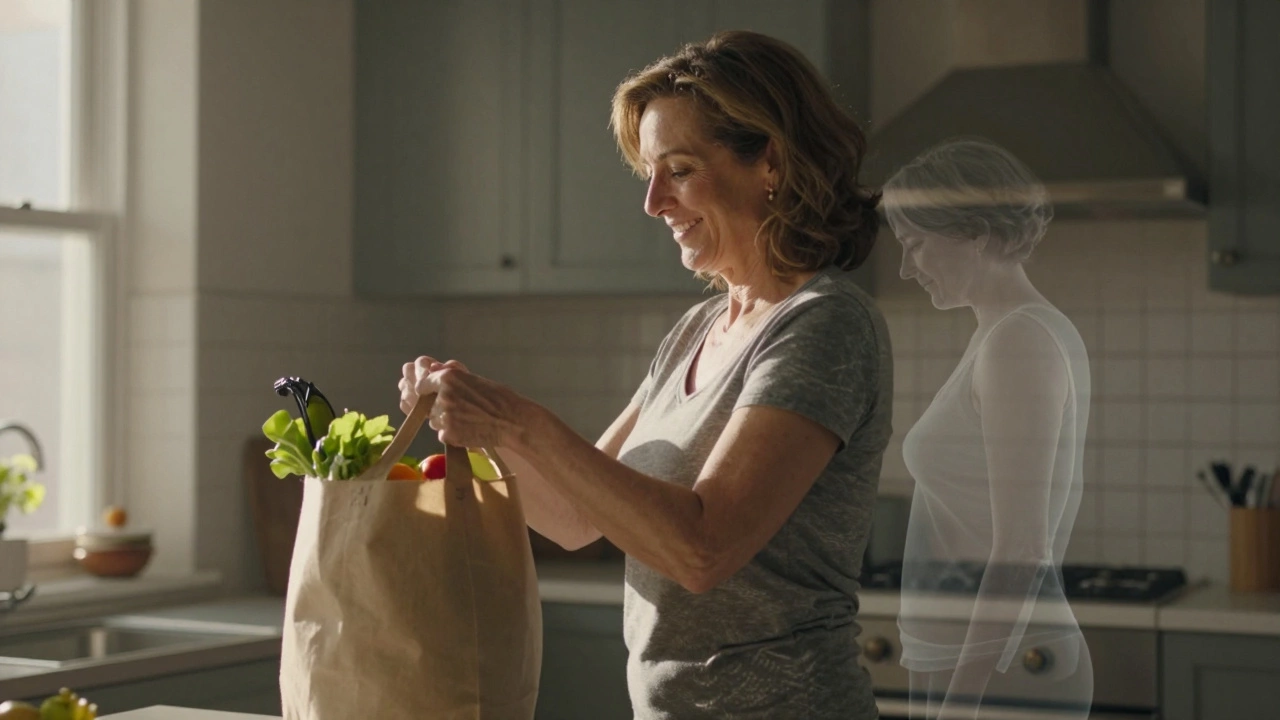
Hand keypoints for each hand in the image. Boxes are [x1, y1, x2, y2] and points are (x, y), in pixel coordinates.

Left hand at [399, 356, 528, 447]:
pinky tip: (468, 430)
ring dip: (444, 421)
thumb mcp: (475, 379)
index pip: (422, 385)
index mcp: (448, 378)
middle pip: (428, 405)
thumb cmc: (498, 397)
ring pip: (434, 420)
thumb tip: (433, 367)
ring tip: (466, 419)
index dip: (427, 390)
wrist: (511, 421)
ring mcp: (444, 417)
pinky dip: (452, 433)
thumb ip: (451, 374)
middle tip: (460, 409)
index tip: (431, 394)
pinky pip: (442, 434)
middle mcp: (442, 396)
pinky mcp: (448, 434)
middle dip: (439, 407)